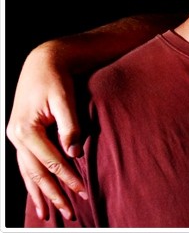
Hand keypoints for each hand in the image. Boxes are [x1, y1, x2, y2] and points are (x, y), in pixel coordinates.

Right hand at [6, 42, 87, 220]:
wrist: (43, 61)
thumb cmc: (56, 78)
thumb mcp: (64, 98)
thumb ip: (69, 125)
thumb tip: (74, 154)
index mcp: (26, 128)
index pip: (51, 161)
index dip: (67, 178)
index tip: (83, 193)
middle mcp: (16, 137)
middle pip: (36, 173)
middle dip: (53, 195)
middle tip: (70, 214)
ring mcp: (16, 138)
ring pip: (28, 173)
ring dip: (40, 194)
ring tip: (49, 216)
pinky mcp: (21, 136)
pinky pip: (26, 165)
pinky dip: (33, 181)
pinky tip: (39, 195)